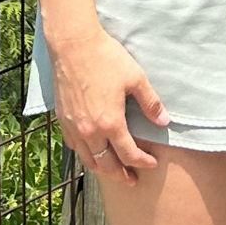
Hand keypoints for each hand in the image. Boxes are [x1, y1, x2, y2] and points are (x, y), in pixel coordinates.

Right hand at [51, 27, 169, 189]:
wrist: (73, 45)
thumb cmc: (105, 58)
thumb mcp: (136, 78)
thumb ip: (150, 103)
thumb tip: (164, 122)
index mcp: (110, 123)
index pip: (129, 154)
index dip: (142, 162)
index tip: (151, 164)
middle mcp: (89, 131)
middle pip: (106, 164)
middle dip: (121, 174)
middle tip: (131, 180)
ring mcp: (72, 126)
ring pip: (87, 158)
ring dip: (101, 168)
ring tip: (112, 171)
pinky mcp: (62, 118)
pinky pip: (73, 146)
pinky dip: (84, 153)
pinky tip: (91, 151)